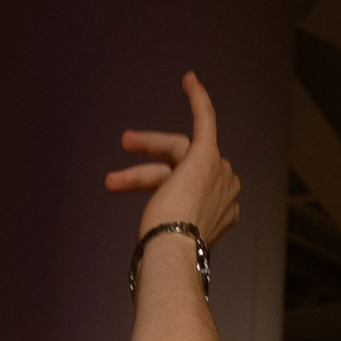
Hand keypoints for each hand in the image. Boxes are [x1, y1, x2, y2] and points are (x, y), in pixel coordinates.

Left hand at [106, 71, 241, 248]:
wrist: (174, 250)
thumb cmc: (167, 255)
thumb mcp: (168, 246)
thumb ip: (167, 239)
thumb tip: (149, 260)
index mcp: (224, 212)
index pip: (194, 190)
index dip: (174, 187)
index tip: (165, 184)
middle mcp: (227, 188)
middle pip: (182, 170)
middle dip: (147, 172)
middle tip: (113, 181)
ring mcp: (219, 171)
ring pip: (176, 154)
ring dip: (145, 154)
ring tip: (114, 170)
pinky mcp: (205, 154)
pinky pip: (206, 118)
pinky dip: (198, 98)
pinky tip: (189, 79)